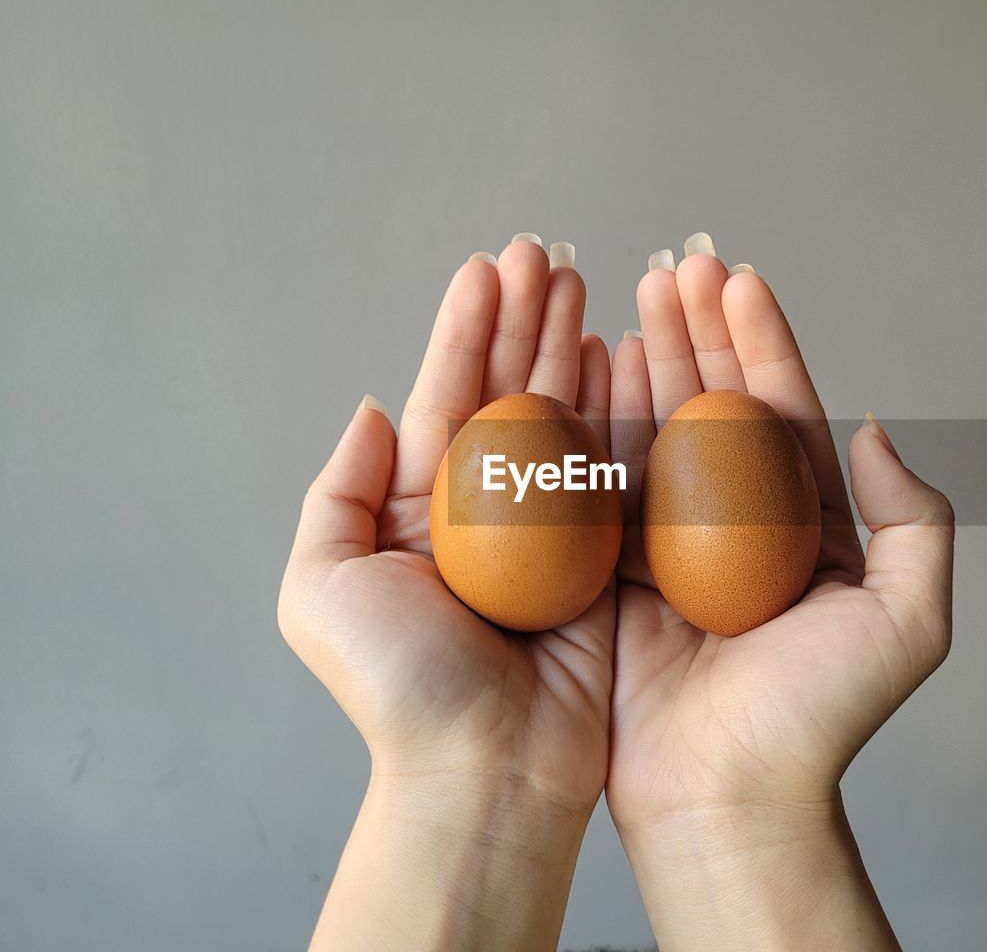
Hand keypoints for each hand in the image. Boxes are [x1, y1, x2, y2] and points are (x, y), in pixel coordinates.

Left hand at [278, 239, 609, 950]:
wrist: (487, 772)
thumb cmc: (402, 690)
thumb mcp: (323, 589)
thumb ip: (337, 493)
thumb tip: (369, 410)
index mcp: (415, 511)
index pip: (445, 396)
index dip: (466, 328)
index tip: (490, 267)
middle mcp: (482, 513)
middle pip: (507, 395)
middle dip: (525, 321)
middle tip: (548, 253)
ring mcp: (546, 534)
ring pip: (563, 421)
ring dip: (574, 351)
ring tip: (588, 285)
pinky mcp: (602, 561)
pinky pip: (613, 473)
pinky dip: (621, 414)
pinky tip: (625, 360)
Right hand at [607, 241, 953, 950]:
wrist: (724, 798)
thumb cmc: (816, 720)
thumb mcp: (905, 620)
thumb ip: (914, 520)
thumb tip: (879, 428)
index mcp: (808, 526)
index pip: (784, 410)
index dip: (762, 340)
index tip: (738, 277)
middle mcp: (741, 526)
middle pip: (717, 406)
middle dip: (698, 331)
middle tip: (674, 264)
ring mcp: (675, 545)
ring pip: (658, 432)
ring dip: (647, 360)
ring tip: (631, 295)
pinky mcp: (617, 572)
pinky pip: (607, 484)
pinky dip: (597, 425)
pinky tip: (588, 369)